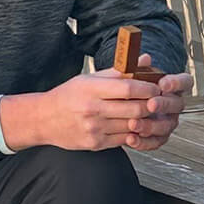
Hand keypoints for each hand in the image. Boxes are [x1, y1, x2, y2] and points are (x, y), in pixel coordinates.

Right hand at [0, 66, 195, 152]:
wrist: (44, 119)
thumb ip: (119, 72)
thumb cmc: (68, 96)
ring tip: (151, 113)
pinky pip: (124, 139)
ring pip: (132, 125)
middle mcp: (92, 109)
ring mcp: (94, 128)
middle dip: (152, 105)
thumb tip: (145, 60)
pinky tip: (137, 126)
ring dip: (146, 120)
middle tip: (159, 102)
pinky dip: (135, 133)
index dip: (148, 88)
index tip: (156, 87)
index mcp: (91, 89)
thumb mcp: (89, 78)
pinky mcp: (95, 143)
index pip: (128, 88)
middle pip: (135, 108)